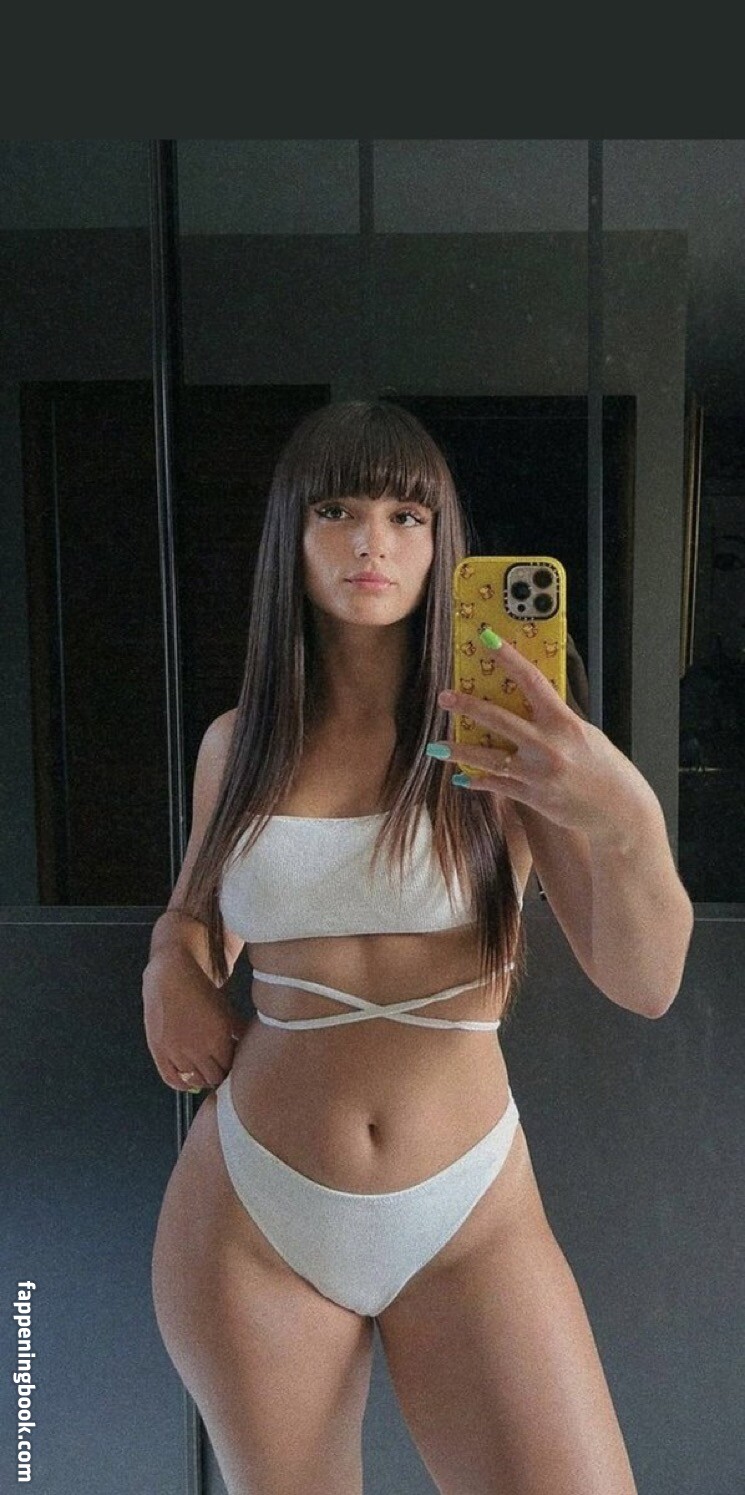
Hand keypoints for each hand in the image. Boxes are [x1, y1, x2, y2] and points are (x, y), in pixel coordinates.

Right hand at [142, 947, 249, 1091]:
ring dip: (201, 1079)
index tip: (230, 1067)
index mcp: (219, 1038)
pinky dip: (182, 1084)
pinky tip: (188, 1082)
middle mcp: (199, 1048)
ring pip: (195, 1081)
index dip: (231, 1069)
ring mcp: (177, 1051)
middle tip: (218, 1071)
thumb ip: (239, 1030)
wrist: (171, 977)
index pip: (230, 1069)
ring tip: (204, 1073)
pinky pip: (172, 1080)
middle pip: (214, 1078)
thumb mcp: (225, 1010)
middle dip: (218, 1076)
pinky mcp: (160, 1051)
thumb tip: (253, 1044)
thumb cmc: (200, 991)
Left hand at [433, 636, 656, 840]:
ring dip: (459, 751)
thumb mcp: (587, 735)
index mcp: (565, 723)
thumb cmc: (607, 770)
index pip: (532, 681)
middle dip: (467, 707)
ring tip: (436, 746)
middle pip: (498, 719)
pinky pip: (498, 786)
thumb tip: (536, 703)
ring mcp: (537, 774)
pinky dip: (478, 781)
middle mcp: (548, 746)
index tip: (487, 639)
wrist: (621, 812)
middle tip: (444, 697)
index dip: (508, 657)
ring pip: (488, 758)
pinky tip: (461, 778)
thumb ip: (559, 721)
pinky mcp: (532, 797)